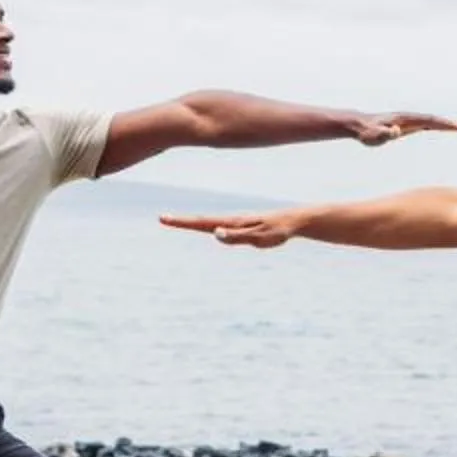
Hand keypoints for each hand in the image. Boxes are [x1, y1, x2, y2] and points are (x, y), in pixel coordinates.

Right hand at [160, 210, 303, 248]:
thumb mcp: (258, 238)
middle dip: (182, 221)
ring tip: (176, 221)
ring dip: (192, 222)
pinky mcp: (243, 225)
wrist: (294, 221)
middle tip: (163, 218)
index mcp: (232, 223)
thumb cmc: (277, 231)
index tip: (164, 219)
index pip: (202, 223)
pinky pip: (220, 225)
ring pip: (210, 221)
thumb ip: (237, 237)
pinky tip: (207, 227)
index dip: (182, 222)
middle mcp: (231, 220)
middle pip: (201, 220)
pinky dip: (207, 224)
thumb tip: (215, 234)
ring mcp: (236, 222)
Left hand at [353, 112, 456, 146]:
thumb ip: (383, 133)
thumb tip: (395, 131)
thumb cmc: (366, 131)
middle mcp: (410, 118)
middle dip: (452, 124)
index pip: (428, 121)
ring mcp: (409, 121)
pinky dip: (439, 126)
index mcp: (405, 119)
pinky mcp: (407, 126)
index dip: (443, 124)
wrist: (358, 124)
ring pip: (432, 122)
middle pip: (435, 120)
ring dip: (448, 124)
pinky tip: (446, 128)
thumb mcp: (373, 135)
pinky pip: (427, 125)